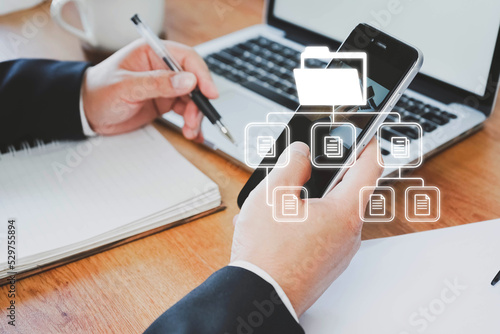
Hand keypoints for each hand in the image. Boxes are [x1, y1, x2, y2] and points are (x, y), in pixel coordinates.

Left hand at [81, 39, 217, 141]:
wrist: (87, 113)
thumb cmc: (98, 92)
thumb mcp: (126, 86)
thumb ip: (157, 83)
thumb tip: (188, 81)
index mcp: (152, 53)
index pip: (186, 58)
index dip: (201, 74)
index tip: (209, 92)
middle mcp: (162, 68)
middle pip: (194, 81)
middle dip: (198, 102)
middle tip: (195, 119)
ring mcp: (165, 87)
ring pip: (192, 99)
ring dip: (195, 115)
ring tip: (190, 130)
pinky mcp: (164, 103)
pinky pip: (184, 111)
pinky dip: (191, 122)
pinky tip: (193, 132)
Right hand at [231, 140, 381, 316]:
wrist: (260, 296)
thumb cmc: (266, 252)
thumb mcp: (272, 194)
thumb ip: (292, 163)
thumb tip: (301, 152)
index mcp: (344, 212)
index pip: (371, 165)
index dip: (367, 141)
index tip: (362, 132)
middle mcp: (350, 233)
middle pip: (347, 189)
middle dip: (325, 174)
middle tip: (303, 167)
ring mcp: (340, 251)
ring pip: (332, 211)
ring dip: (311, 199)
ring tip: (282, 200)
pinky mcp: (328, 263)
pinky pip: (323, 232)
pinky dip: (306, 221)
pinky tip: (281, 223)